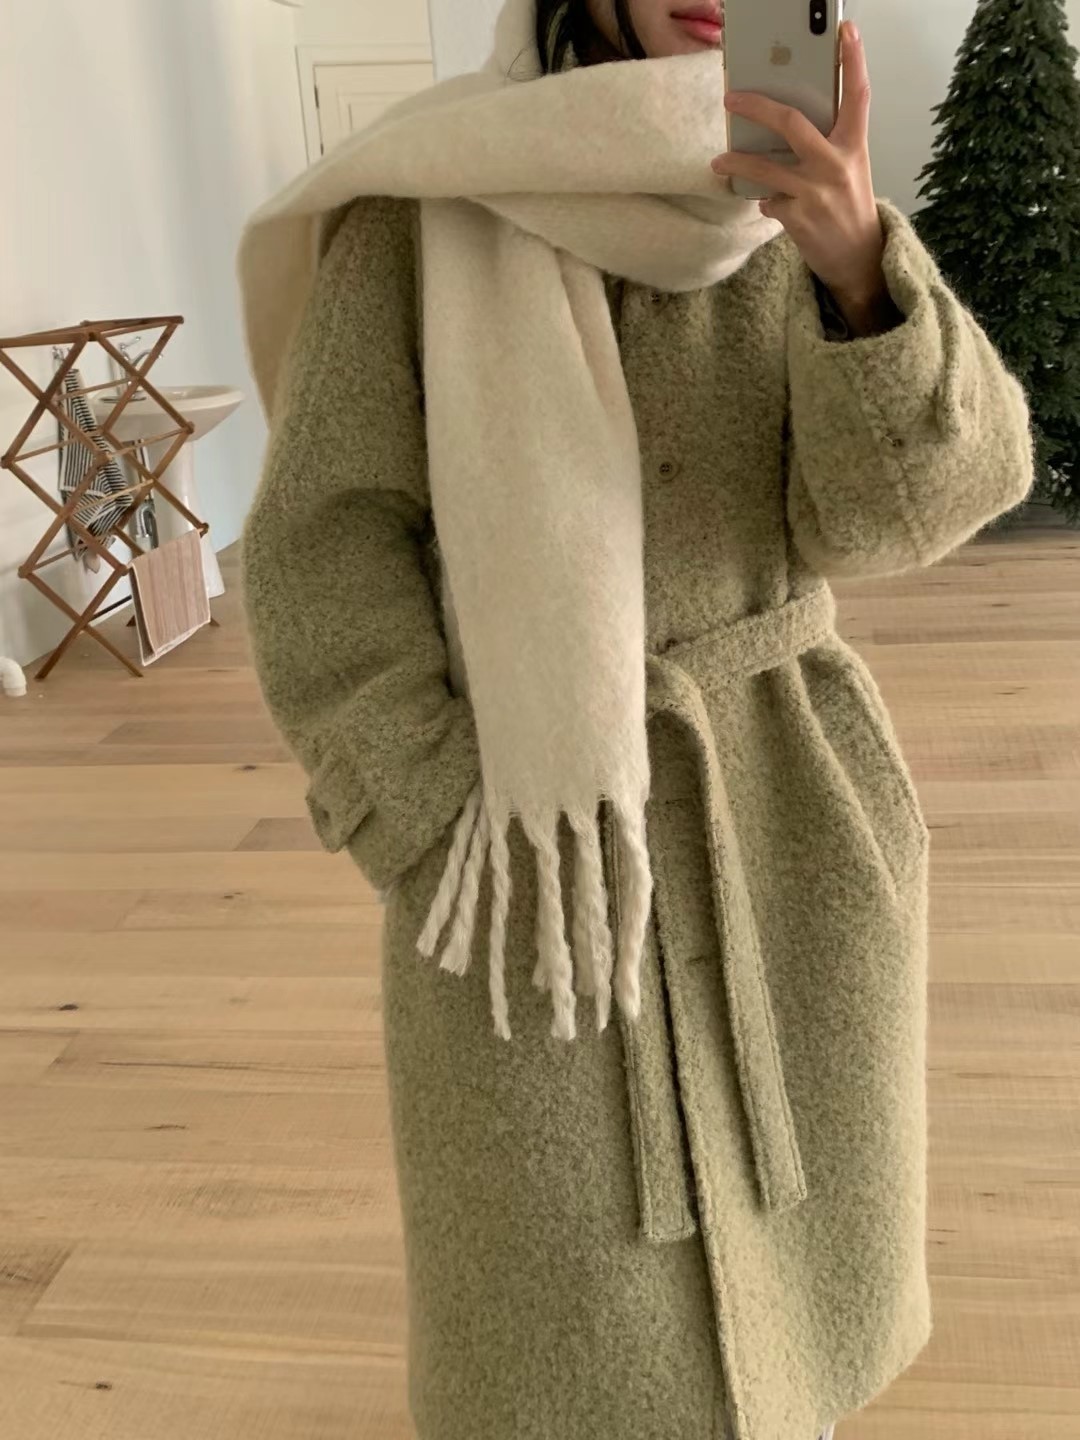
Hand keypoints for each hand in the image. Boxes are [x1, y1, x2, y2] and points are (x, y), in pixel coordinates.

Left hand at [711, 21, 897, 335]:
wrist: (859, 258)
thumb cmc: (850, 207)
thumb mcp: (850, 168)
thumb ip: (827, 145)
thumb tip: (785, 126)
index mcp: (854, 146)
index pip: (858, 95)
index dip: (854, 61)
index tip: (846, 30)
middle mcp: (836, 165)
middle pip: (791, 123)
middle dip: (756, 107)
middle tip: (731, 98)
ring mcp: (816, 192)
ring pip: (765, 169)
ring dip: (737, 165)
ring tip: (719, 163)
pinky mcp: (798, 218)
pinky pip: (768, 202)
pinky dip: (765, 202)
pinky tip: (772, 205)